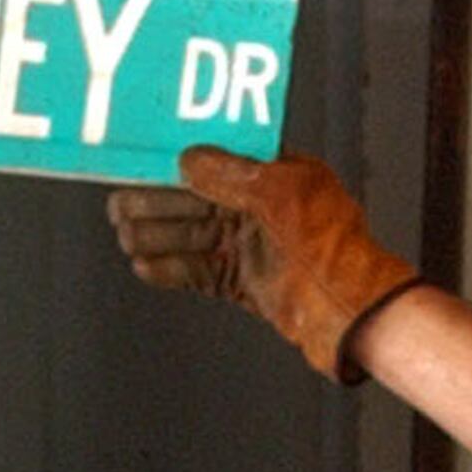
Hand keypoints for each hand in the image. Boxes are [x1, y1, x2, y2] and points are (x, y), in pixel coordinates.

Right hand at [104, 148, 417, 380]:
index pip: (217, 159)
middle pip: (195, 200)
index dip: (178, 161)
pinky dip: (170, 269)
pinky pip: (197, 272)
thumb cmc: (334, 250)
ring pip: (191, 236)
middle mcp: (262, 209)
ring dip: (156, 236)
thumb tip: (191, 159)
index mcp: (277, 175)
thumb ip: (231, 173)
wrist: (350, 312)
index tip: (144, 162)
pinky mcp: (243, 282)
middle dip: (156, 202)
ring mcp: (251, 247)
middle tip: (120, 205)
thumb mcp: (280, 194)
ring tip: (126, 235)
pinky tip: (145, 265)